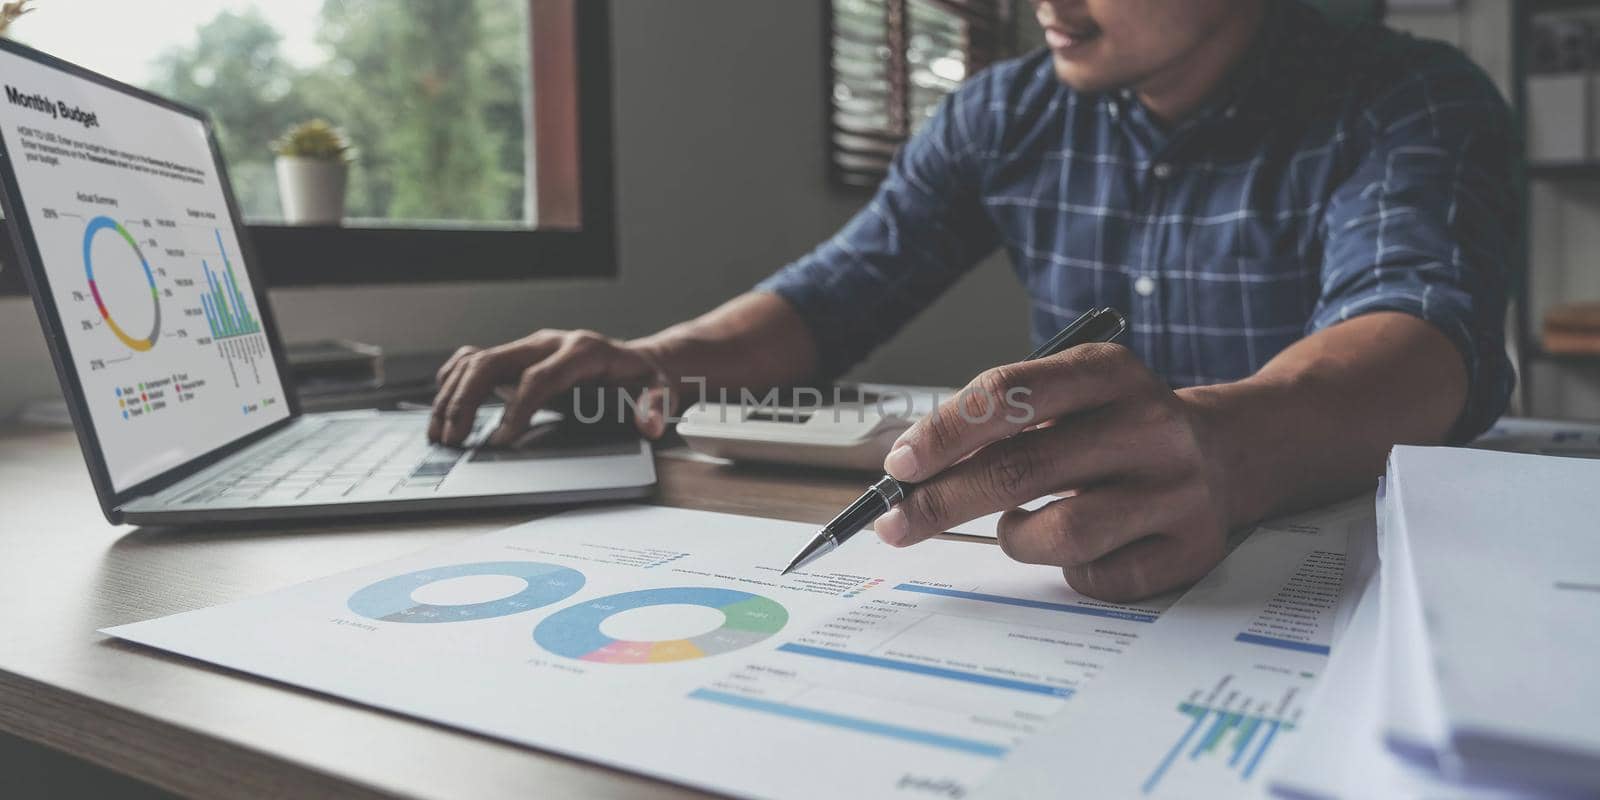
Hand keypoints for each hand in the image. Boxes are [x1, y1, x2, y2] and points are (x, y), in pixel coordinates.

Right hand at [428, 329, 673, 445]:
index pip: (538, 377)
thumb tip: (651, 423)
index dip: (517, 408)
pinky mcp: (517, 357)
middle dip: (468, 400)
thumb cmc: (643, 380)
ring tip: (440, 433)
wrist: (638, 362)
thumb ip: (655, 406)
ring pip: (476, 360)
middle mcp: (548, 342)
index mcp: (581, 349)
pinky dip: (453, 381)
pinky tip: (442, 408)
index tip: (501, 441)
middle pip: (494, 361)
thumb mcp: (660, 391)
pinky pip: (474, 360)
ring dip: (452, 395)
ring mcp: (529, 347)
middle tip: (454, 439)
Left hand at [872, 344, 1234, 601]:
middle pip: (1022, 468)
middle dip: (943, 501)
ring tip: (1016, 527)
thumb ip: (998, 422)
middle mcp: (1149, 425)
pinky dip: (1070, 571)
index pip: (1011, 394)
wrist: (1225, 452)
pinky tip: (1078, 550)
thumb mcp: (1069, 395)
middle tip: (897, 523)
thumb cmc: (1115, 426)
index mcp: (1109, 372)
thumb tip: (910, 473)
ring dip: (1015, 538)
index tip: (900, 465)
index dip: (946, 432)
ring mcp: (1177, 489)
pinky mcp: (1192, 547)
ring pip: (1061, 533)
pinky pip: (1100, 577)